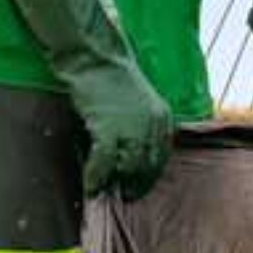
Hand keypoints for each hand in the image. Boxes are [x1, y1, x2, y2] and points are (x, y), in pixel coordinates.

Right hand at [8, 0, 174, 201]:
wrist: (96, 58)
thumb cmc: (112, 76)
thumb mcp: (138, 101)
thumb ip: (142, 124)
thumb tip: (131, 154)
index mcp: (162, 116)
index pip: (162, 155)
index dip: (150, 174)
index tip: (139, 185)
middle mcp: (152, 124)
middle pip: (148, 165)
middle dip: (136, 183)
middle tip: (123, 194)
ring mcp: (132, 127)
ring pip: (129, 168)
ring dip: (116, 182)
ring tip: (104, 189)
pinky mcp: (108, 128)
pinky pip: (104, 162)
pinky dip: (96, 175)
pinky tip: (89, 183)